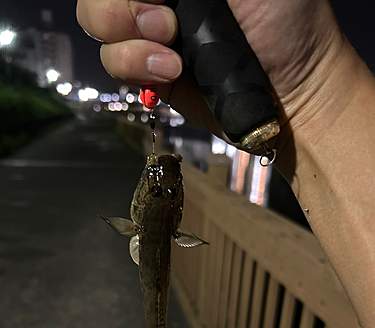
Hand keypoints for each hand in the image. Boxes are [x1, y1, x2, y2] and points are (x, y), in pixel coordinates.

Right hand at [76, 0, 345, 144]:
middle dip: (122, 6)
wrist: (291, 91)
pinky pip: (113, 61)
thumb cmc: (286, 22)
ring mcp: (150, 30)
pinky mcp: (150, 70)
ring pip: (96, 20)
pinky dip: (134, 65)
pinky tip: (171, 71)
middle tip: (166, 22)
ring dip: (128, 35)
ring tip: (171, 48)